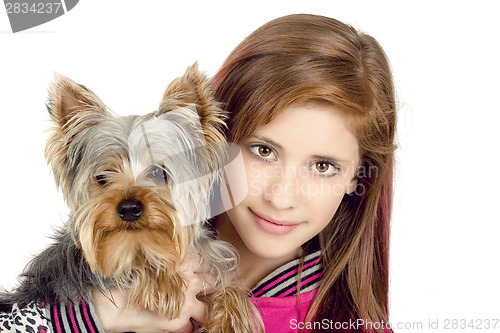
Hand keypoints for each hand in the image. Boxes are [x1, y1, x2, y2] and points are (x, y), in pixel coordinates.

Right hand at [92, 251, 211, 332]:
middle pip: (211, 281)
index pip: (203, 261)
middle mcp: (189, 281)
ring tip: (190, 307)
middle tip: (195, 289)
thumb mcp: (152, 263)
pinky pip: (193, 326)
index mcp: (183, 262)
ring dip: (201, 307)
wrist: (111, 304)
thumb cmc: (127, 280)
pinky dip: (189, 324)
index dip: (200, 267)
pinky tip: (180, 320)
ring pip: (208, 306)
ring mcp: (186, 304)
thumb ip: (171, 262)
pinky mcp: (179, 322)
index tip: (195, 270)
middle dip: (205, 286)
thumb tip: (183, 263)